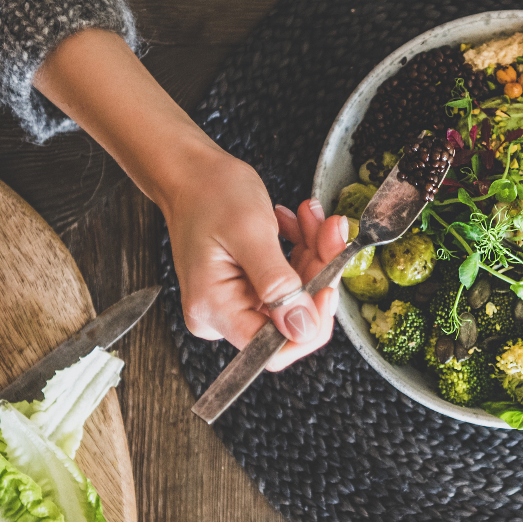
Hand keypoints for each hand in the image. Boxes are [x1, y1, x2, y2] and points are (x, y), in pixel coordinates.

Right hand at [162, 151, 344, 371]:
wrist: (192, 171)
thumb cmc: (210, 193)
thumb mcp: (250, 234)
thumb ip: (278, 285)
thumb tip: (302, 330)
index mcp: (215, 310)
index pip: (272, 349)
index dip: (309, 324)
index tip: (330, 285)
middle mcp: (222, 314)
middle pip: (291, 318)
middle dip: (318, 273)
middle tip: (330, 231)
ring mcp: (237, 301)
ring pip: (298, 295)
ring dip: (313, 254)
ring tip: (312, 216)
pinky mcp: (249, 287)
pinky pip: (290, 280)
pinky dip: (302, 250)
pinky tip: (298, 222)